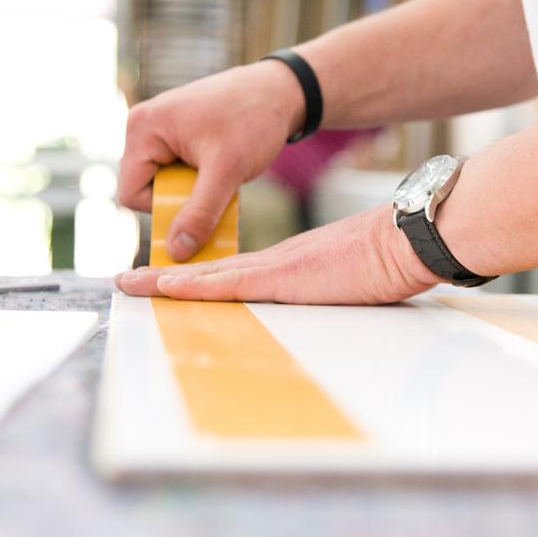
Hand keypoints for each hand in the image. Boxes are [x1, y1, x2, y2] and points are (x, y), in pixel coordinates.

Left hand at [114, 206, 440, 304]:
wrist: (405, 240)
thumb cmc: (391, 257)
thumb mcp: (357, 273)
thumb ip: (337, 283)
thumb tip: (337, 297)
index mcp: (294, 262)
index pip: (238, 271)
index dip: (204, 277)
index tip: (178, 280)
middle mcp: (279, 261)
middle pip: (215, 271)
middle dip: (171, 277)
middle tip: (134, 279)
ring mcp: (280, 267)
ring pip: (212, 276)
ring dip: (169, 281)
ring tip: (132, 284)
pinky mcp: (286, 277)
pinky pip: (230, 283)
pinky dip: (195, 286)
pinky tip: (166, 287)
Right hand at [118, 61, 304, 261]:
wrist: (282, 90)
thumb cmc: (253, 120)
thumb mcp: (226, 171)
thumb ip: (200, 213)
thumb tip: (176, 252)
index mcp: (142, 129)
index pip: (131, 194)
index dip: (163, 211)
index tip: (201, 204)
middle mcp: (144, 127)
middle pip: (148, 190)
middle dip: (182, 200)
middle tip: (219, 189)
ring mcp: (161, 130)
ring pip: (167, 183)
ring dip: (196, 192)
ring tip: (227, 175)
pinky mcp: (180, 135)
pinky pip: (180, 172)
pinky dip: (203, 181)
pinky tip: (227, 170)